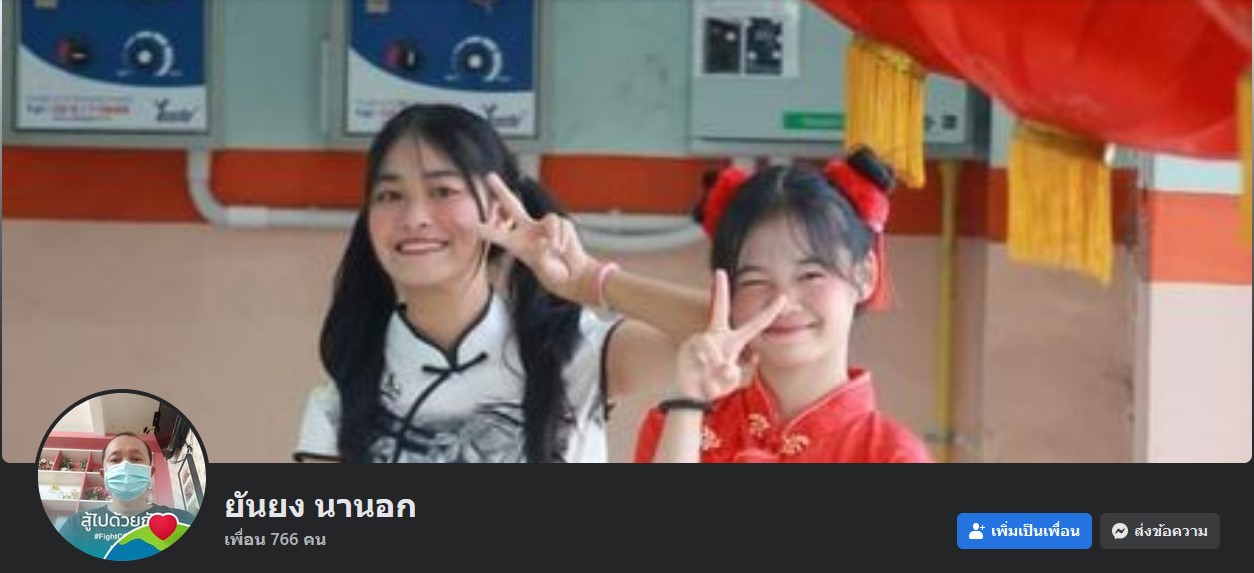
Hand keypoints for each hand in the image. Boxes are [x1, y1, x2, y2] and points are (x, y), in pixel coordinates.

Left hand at [476, 173, 597, 302]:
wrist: (571, 274)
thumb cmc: (553, 274)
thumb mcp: (545, 269)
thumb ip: (543, 254)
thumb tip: (547, 240)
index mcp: (516, 244)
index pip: (495, 234)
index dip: (481, 228)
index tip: (466, 222)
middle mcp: (527, 231)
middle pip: (512, 205)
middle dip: (501, 190)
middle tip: (489, 176)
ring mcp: (543, 225)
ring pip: (549, 220)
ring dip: (554, 236)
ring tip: (556, 251)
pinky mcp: (560, 224)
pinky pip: (560, 226)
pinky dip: (562, 238)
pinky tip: (562, 249)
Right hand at [673, 269, 785, 401]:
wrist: (691, 395)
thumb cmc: (713, 385)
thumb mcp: (730, 382)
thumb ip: (732, 375)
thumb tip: (725, 365)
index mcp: (733, 341)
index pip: (754, 325)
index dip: (769, 312)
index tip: (782, 297)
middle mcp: (717, 336)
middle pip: (719, 310)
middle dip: (719, 291)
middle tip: (719, 272)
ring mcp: (701, 339)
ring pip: (715, 348)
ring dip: (716, 365)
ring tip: (711, 375)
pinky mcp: (689, 347)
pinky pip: (703, 356)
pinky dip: (706, 369)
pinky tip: (701, 374)